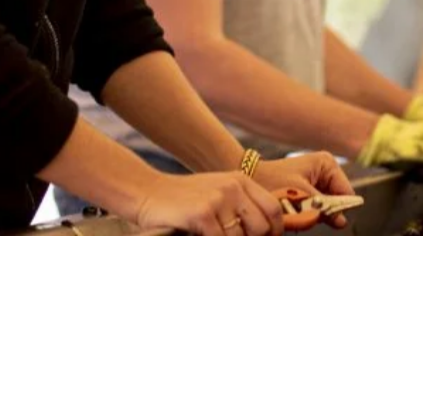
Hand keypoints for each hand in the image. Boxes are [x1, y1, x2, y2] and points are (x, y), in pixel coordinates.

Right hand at [135, 172, 285, 235]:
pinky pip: (220, 241)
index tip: (267, 240)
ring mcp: (217, 198)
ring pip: (241, 237)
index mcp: (240, 180)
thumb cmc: (184, 200)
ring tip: (213, 235)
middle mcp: (233, 186)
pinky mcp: (202, 213)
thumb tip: (265, 232)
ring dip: (228, 242)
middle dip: (252, 241)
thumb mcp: (218, 194)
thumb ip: (241, 207)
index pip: (274, 209)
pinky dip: (213, 242)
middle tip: (235, 240)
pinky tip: (200, 236)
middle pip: (262, 227)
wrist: (147, 192)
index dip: (275, 231)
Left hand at [252, 152, 355, 228]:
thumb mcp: (301, 196)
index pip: (345, 193)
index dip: (337, 208)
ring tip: (295, 208)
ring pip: (325, 207)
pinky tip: (293, 210)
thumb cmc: (272, 182)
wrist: (250, 180)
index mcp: (327, 164)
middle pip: (335, 201)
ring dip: (313, 213)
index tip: (320, 213)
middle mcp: (325, 171)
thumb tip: (342, 221)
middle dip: (322, 211)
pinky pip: (315, 208)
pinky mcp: (309, 191)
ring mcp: (317, 181)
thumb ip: (324, 209)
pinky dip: (306, 213)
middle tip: (302, 209)